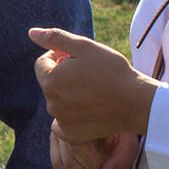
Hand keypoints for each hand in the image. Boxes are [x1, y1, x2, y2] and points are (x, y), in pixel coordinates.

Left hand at [29, 26, 160, 142]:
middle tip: (91, 74)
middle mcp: (51, 104)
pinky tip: (92, 109)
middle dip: (64, 75)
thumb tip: (32, 32)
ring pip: (59, 101)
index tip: (80, 59)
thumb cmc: (111, 70)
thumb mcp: (84, 46)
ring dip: (70, 94)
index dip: (59, 56)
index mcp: (50, 81)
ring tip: (95, 91)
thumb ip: (55, 38)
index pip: (42, 63)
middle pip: (51, 83)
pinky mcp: (72, 135)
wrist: (136, 102)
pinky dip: (74, 115)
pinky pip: (65, 121)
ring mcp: (61, 122)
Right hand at [49, 128, 141, 168]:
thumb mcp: (129, 143)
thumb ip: (120, 161)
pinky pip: (58, 163)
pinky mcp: (56, 140)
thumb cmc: (122, 129)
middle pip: (69, 159)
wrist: (115, 117)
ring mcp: (58, 131)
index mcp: (80, 119)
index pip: (78, 150)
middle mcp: (64, 123)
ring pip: (61, 163)